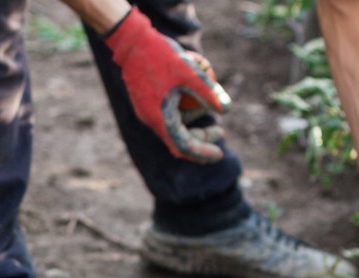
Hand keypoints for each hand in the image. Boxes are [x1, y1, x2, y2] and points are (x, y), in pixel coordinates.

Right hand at [104, 8, 230, 162]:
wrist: (131, 42)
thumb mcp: (190, 72)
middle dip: (201, 141)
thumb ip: (208, 91)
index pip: (184, 146)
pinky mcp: (145, 104)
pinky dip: (182, 116)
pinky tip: (193, 100)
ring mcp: (146, 112)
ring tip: (209, 109)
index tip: (219, 153)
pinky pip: (166, 118)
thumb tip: (227, 109)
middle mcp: (151, 120)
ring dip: (192, 127)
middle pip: (178, 142)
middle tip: (220, 132)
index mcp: (160, 118)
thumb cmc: (161, 55)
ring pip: (172, 130)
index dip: (202, 153)